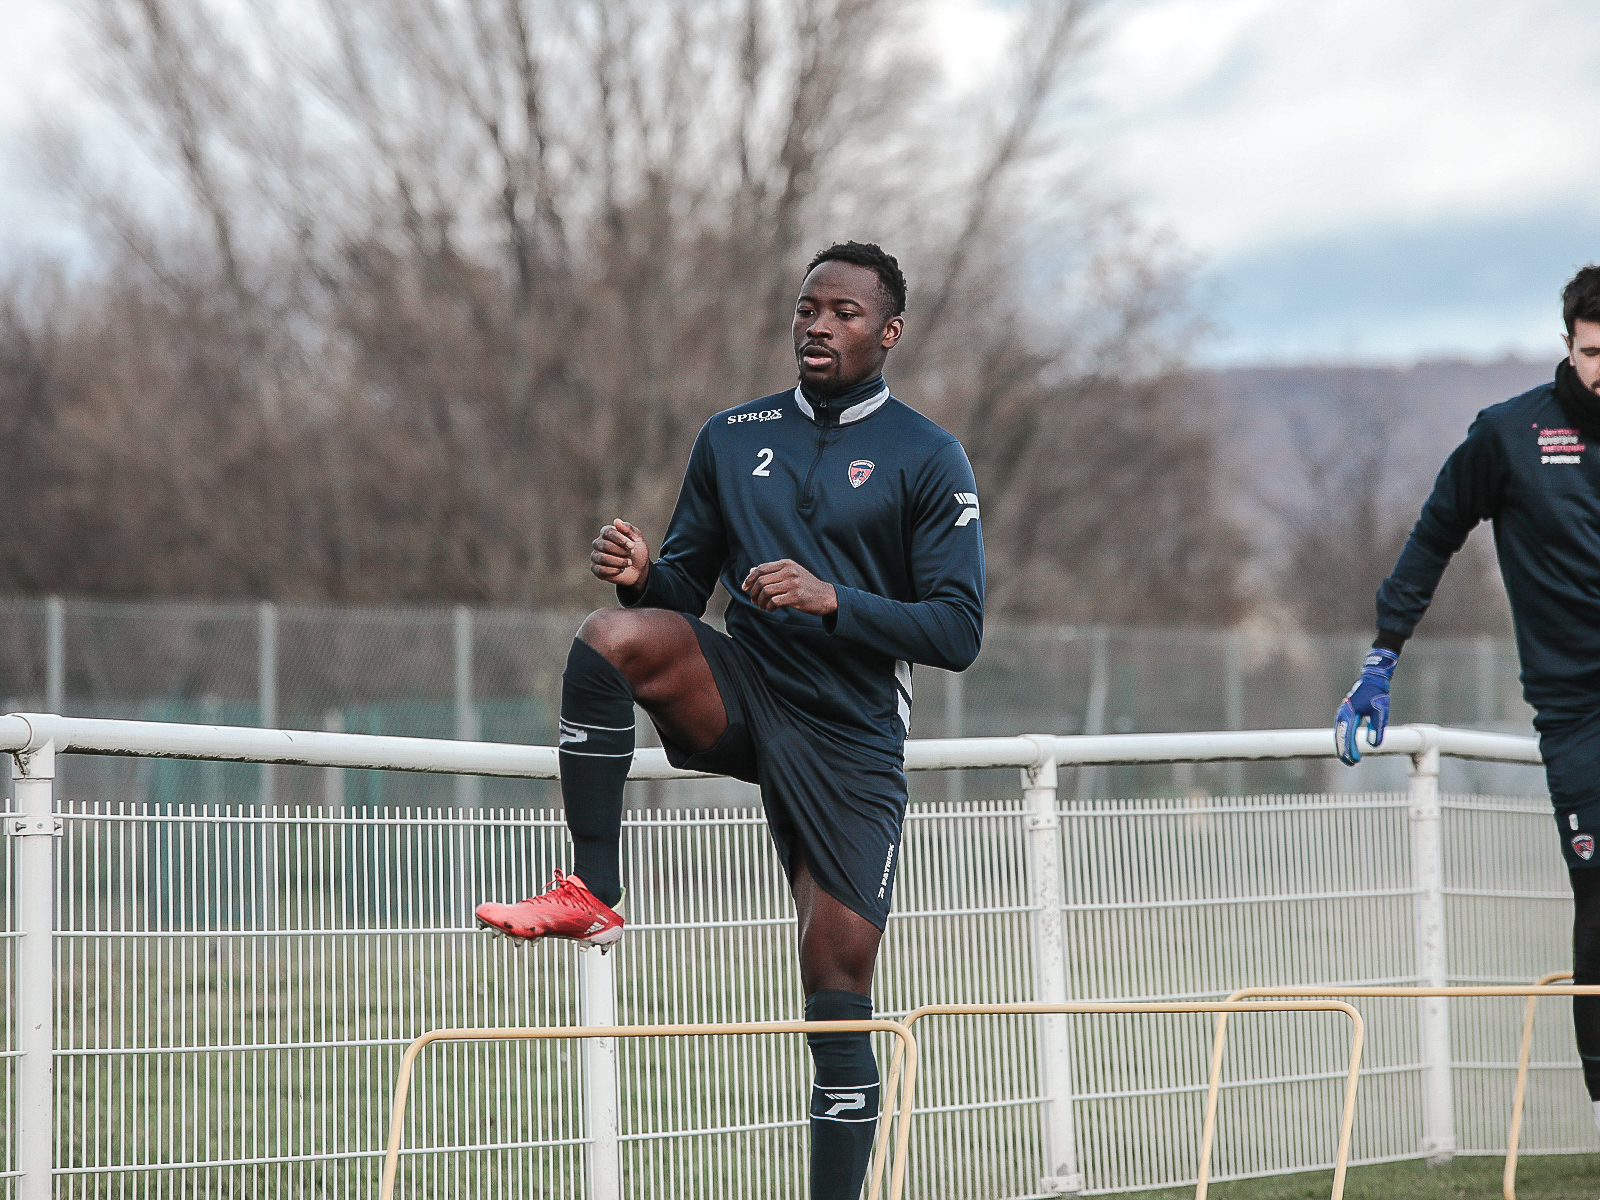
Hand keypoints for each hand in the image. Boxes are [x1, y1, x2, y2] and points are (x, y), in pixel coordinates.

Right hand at [591, 519, 649, 589]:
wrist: (639, 570)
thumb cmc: (637, 551)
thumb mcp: (637, 539)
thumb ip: (628, 529)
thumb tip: (616, 521)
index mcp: (607, 533)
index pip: (608, 532)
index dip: (620, 539)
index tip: (632, 546)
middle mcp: (598, 543)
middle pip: (605, 545)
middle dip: (621, 552)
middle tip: (631, 555)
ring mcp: (595, 556)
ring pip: (603, 558)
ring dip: (619, 562)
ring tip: (628, 563)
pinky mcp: (595, 569)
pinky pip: (601, 570)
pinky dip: (614, 570)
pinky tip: (621, 570)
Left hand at [741, 559, 837, 615]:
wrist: (827, 596)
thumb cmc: (807, 586)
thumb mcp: (791, 574)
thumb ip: (772, 572)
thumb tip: (751, 570)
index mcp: (787, 564)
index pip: (761, 569)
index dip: (749, 579)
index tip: (744, 588)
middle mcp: (789, 571)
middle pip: (761, 581)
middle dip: (753, 593)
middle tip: (753, 601)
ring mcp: (793, 583)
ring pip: (766, 592)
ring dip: (760, 602)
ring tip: (762, 607)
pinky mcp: (796, 596)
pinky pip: (774, 602)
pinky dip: (769, 607)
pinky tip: (771, 609)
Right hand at [1334, 648, 1397, 764]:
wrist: (1372, 680)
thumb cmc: (1377, 696)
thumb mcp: (1381, 713)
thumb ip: (1377, 729)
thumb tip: (1374, 745)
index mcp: (1349, 713)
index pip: (1347, 736)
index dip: (1350, 749)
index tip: (1355, 760)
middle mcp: (1342, 714)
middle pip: (1339, 737)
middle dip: (1343, 751)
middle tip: (1350, 763)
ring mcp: (1342, 714)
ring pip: (1338, 734)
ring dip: (1342, 746)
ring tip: (1347, 758)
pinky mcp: (1344, 714)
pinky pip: (1340, 730)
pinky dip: (1342, 739)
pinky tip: (1347, 746)